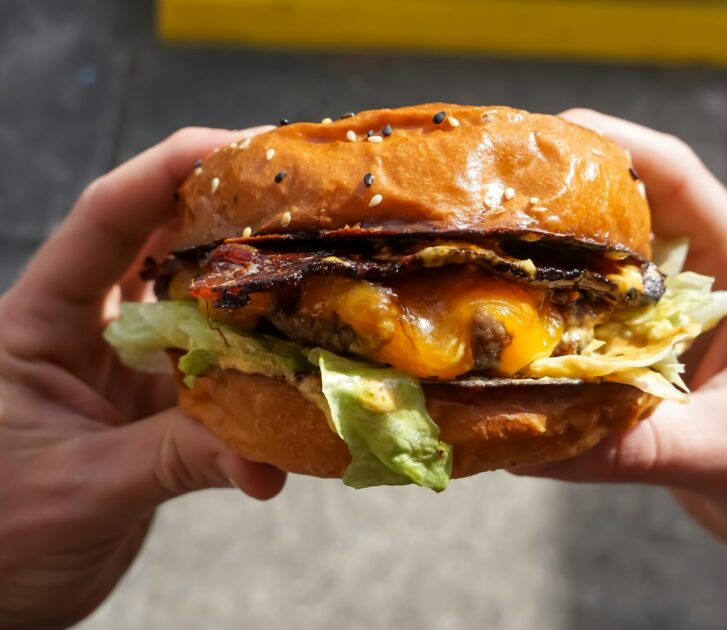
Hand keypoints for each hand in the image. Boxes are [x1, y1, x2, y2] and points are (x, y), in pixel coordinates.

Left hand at [0, 128, 285, 627]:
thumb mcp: (81, 489)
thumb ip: (176, 459)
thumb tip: (270, 462)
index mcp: (38, 321)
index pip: (104, 221)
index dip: (168, 173)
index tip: (240, 146)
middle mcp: (84, 329)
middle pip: (158, 243)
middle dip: (225, 214)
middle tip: (299, 200)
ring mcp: (123, 366)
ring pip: (193, 303)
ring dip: (247, 290)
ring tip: (313, 268)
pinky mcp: (153, 405)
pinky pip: (212, 369)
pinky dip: (252, 368)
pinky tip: (296, 368)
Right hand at [515, 109, 726, 584]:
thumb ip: (634, 446)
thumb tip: (527, 444)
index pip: (679, 181)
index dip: (617, 145)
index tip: (550, 133)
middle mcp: (701, 288)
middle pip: (629, 214)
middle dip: (565, 198)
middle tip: (495, 196)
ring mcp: (671, 325)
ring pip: (604, 274)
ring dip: (553, 265)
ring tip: (488, 258)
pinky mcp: (650, 363)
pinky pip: (592, 330)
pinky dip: (554, 329)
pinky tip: (512, 338)